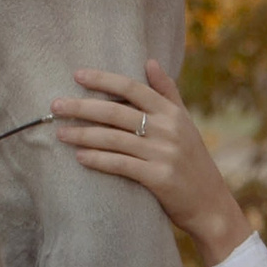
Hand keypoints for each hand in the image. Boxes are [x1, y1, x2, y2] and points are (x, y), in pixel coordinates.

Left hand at [54, 60, 253, 266]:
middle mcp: (167, 129)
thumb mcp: (185, 123)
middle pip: (116, 111)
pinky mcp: (158, 178)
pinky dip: (98, 160)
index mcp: (171, 112)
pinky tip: (79, 157)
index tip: (77, 75)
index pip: (132, 87)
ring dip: (83, 135)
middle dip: (82, 107)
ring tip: (60, 133)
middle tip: (55, 105)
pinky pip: (120, 164)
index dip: (103, 80)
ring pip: (113, 138)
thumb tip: (150, 61)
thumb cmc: (192, 161)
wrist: (210, 204)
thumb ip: (167, 92)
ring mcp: (163, 153)